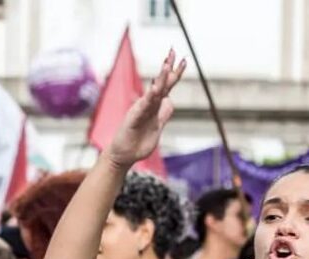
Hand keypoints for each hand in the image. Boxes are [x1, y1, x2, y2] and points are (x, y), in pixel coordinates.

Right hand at [105, 49, 186, 169]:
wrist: (123, 156)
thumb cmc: (138, 144)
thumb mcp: (157, 128)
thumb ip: (163, 115)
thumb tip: (170, 102)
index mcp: (154, 108)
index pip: (167, 88)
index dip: (175, 74)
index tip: (184, 60)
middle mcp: (147, 106)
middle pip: (161, 85)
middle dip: (168, 68)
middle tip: (173, 51)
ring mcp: (140, 111)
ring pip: (153, 92)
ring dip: (160, 78)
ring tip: (166, 63)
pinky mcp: (134, 118)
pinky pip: (144, 106)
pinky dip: (150, 96)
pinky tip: (156, 87)